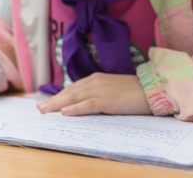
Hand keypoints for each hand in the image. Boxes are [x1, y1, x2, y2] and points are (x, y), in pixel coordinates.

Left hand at [36, 73, 150, 115]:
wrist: (152, 89)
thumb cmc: (134, 92)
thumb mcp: (112, 89)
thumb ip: (98, 93)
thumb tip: (84, 102)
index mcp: (96, 79)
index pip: (73, 88)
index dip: (59, 95)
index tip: (47, 102)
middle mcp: (95, 82)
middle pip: (70, 92)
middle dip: (53, 100)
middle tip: (39, 108)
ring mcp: (101, 90)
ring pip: (75, 97)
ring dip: (58, 104)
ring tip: (45, 110)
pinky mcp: (108, 101)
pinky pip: (88, 105)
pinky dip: (75, 108)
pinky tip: (65, 112)